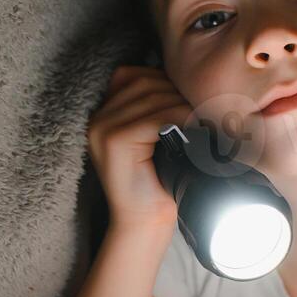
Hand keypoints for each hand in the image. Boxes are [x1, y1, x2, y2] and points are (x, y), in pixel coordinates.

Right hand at [87, 64, 193, 230]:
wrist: (145, 221)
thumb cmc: (157, 181)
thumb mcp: (155, 138)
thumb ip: (158, 108)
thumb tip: (189, 80)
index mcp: (103, 114)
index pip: (134, 75)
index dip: (163, 82)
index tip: (186, 102)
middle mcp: (97, 118)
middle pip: (144, 81)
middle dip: (175, 93)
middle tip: (199, 113)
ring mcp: (102, 129)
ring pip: (151, 96)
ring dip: (180, 105)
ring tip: (198, 122)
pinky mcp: (114, 142)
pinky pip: (154, 117)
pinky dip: (178, 118)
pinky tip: (191, 131)